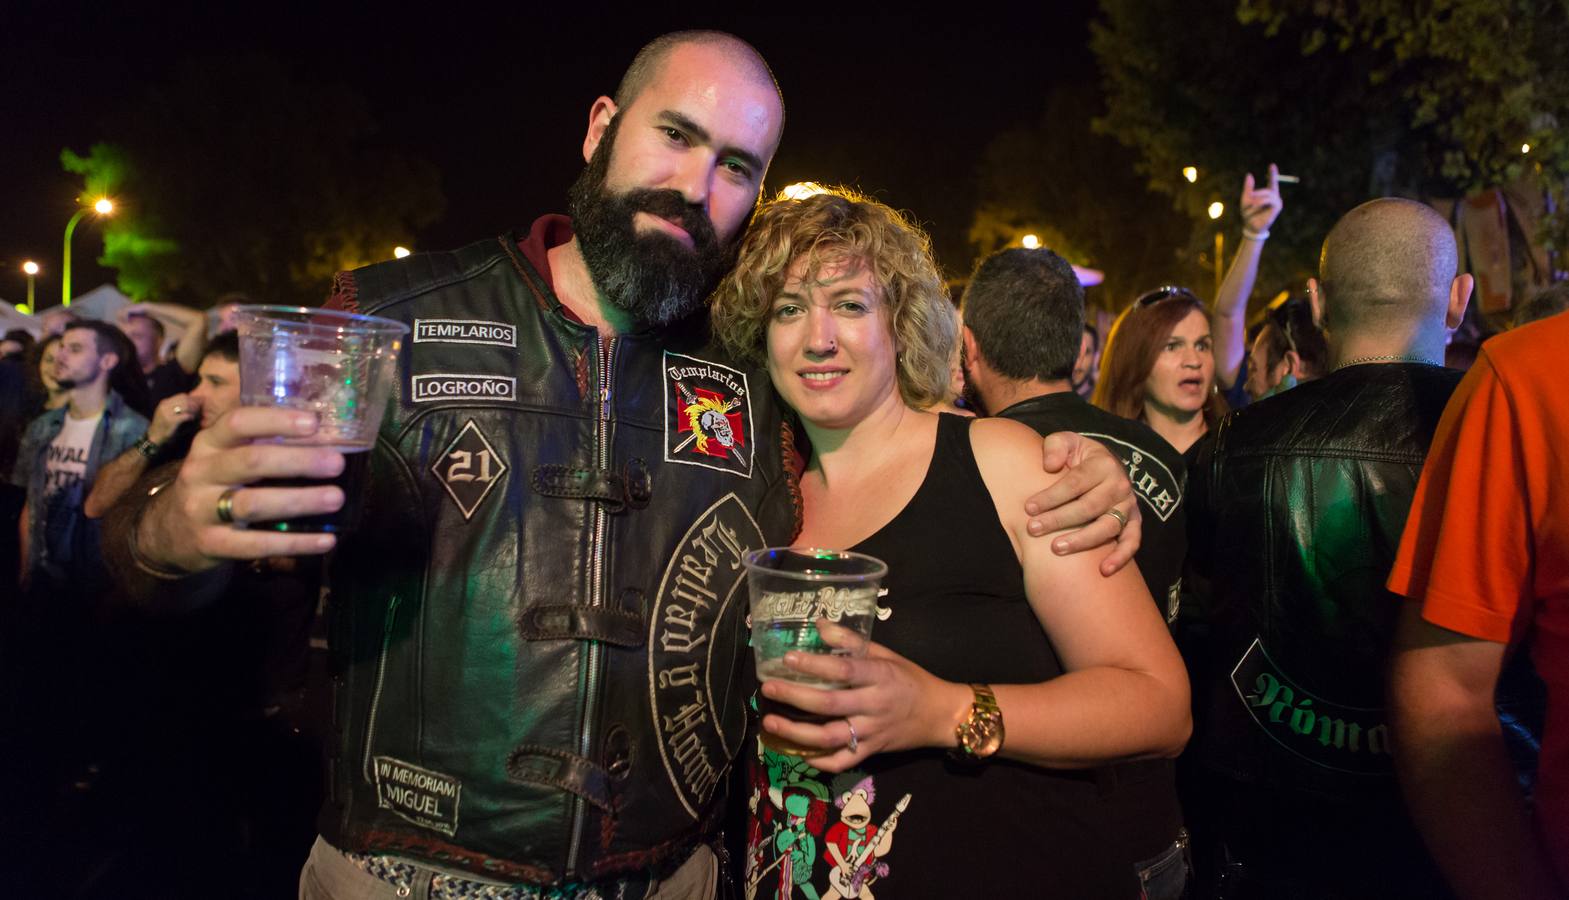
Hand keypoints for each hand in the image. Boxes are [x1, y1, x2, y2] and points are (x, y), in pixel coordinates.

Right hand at [137, 407, 345, 571]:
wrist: (171, 531)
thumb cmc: (217, 483)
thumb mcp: (227, 456)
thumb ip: (266, 443)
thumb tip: (330, 436)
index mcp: (209, 443)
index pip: (238, 422)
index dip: (276, 421)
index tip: (314, 422)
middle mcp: (201, 472)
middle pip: (250, 461)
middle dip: (297, 460)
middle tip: (337, 463)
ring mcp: (203, 509)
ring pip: (252, 504)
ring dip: (298, 500)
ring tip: (336, 498)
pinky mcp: (211, 544)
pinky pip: (256, 545)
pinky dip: (294, 543)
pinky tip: (326, 541)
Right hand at [148, 393, 200, 444]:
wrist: (154, 437)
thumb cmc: (163, 426)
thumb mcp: (166, 413)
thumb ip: (175, 407)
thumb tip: (192, 403)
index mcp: (164, 402)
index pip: (182, 395)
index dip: (192, 398)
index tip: (199, 402)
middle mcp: (165, 405)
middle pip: (185, 399)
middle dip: (195, 403)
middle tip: (201, 408)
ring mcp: (167, 412)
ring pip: (186, 406)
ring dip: (194, 409)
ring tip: (198, 413)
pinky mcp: (171, 420)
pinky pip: (185, 415)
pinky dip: (191, 416)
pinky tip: (193, 419)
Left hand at [759, 620, 966, 772]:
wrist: (939, 715)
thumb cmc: (909, 679)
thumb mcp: (886, 654)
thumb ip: (852, 642)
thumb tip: (819, 624)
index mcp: (880, 676)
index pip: (843, 670)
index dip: (814, 665)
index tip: (787, 659)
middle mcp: (874, 705)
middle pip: (830, 704)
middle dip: (795, 697)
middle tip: (768, 688)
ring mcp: (872, 731)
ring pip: (830, 737)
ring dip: (796, 733)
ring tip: (770, 723)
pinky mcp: (871, 751)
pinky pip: (841, 761)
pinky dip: (818, 760)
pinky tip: (796, 751)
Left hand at [1025, 432, 1140, 574]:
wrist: (1103, 464)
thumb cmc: (1077, 456)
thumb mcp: (1065, 441)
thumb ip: (1055, 446)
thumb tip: (1050, 466)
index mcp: (1102, 464)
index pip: (1074, 483)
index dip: (1051, 496)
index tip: (1028, 508)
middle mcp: (1119, 484)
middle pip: (1088, 507)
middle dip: (1058, 519)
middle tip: (1033, 529)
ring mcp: (1128, 504)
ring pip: (1108, 527)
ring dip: (1082, 540)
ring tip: (1056, 549)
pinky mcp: (1133, 521)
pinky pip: (1132, 541)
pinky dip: (1121, 557)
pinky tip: (1104, 570)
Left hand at [1241, 164, 1282, 232]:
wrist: (1251, 226)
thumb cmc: (1248, 214)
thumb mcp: (1246, 199)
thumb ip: (1248, 187)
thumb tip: (1249, 174)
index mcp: (1267, 194)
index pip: (1272, 182)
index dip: (1273, 174)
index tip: (1272, 165)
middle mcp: (1274, 197)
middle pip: (1266, 190)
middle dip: (1255, 195)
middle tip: (1248, 202)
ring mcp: (1277, 202)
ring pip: (1268, 195)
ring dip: (1257, 201)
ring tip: (1251, 207)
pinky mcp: (1278, 207)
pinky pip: (1270, 200)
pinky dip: (1261, 203)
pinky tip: (1256, 207)